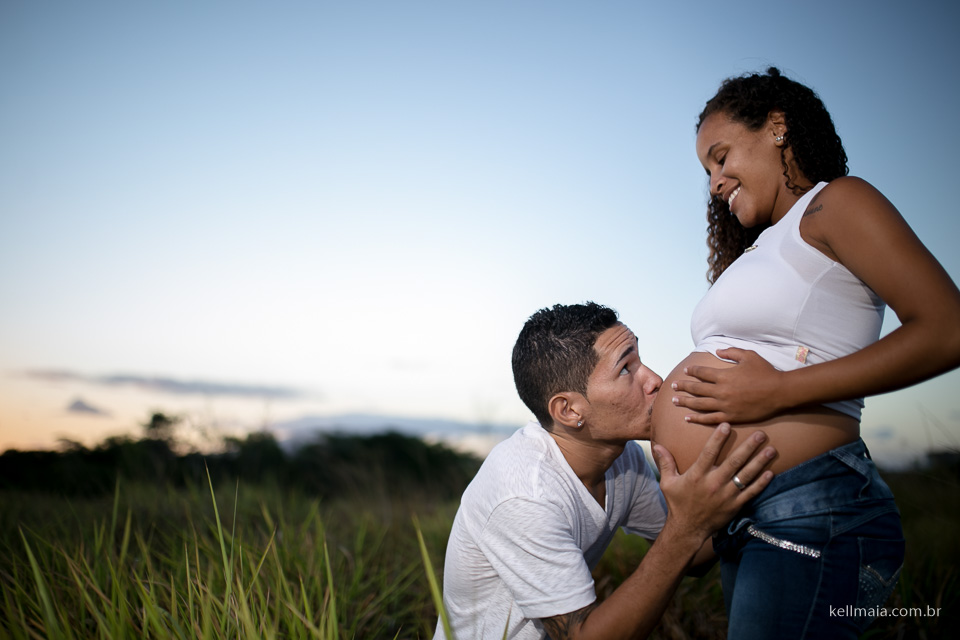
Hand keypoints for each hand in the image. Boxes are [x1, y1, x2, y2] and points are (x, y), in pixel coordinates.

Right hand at [654, 423, 774, 539]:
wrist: (688, 529)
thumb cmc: (678, 503)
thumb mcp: (667, 483)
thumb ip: (665, 463)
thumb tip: (657, 445)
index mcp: (697, 476)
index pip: (709, 453)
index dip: (718, 439)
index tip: (727, 425)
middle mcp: (713, 484)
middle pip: (734, 462)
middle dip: (748, 447)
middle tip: (761, 434)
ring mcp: (726, 495)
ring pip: (746, 476)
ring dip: (760, 462)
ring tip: (771, 450)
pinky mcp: (735, 505)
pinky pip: (751, 493)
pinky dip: (761, 483)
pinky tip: (770, 473)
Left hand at [671, 348, 783, 423]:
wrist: (779, 392)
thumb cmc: (765, 372)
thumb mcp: (748, 356)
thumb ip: (731, 352)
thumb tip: (717, 351)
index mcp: (724, 375)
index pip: (701, 373)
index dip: (692, 371)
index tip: (686, 370)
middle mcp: (721, 391)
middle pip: (696, 389)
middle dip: (683, 387)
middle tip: (673, 386)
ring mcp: (725, 405)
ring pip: (699, 404)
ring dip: (685, 402)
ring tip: (674, 401)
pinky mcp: (731, 416)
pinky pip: (710, 419)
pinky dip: (697, 419)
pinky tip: (688, 418)